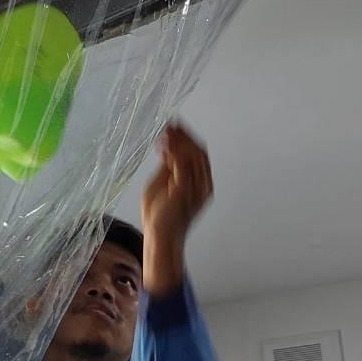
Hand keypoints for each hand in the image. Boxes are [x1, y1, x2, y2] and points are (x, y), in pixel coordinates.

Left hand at [140, 123, 212, 295]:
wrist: (158, 236)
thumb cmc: (159, 214)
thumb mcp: (162, 182)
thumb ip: (168, 166)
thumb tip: (168, 146)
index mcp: (200, 182)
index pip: (198, 153)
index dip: (187, 137)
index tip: (174, 124)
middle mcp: (203, 184)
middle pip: (199, 151)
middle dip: (184, 135)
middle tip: (169, 124)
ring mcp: (196, 189)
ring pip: (193, 156)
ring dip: (178, 141)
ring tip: (165, 132)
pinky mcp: (183, 192)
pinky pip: (182, 166)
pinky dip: (173, 152)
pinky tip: (162, 146)